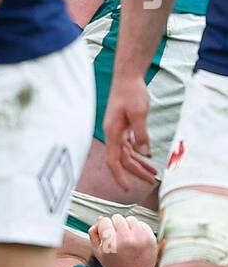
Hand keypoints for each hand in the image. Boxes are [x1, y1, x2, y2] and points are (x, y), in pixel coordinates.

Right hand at [89, 214, 157, 266]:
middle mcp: (127, 239)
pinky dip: (137, 229)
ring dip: (127, 226)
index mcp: (112, 244)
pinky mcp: (150, 238)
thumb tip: (100, 218)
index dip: (103, 228)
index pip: (104, 221)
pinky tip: (135, 239)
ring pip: (130, 219)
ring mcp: (140, 238)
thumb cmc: (115, 266)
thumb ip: (94, 234)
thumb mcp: (98, 253)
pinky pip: (141, 223)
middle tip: (116, 238)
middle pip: (117, 218)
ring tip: (126, 238)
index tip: (106, 236)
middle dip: (115, 226)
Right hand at [101, 75, 155, 191]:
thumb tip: (145, 153)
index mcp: (112, 133)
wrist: (127, 78)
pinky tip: (148, 158)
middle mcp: (113, 134)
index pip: (114, 161)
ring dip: (139, 164)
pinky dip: (139, 153)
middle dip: (136, 172)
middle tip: (151, 182)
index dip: (119, 176)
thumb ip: (141, 134)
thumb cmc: (131, 93)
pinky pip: (130, 145)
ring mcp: (117, 131)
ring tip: (153, 174)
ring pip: (127, 153)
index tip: (126, 189)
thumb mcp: (139, 113)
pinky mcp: (123, 127)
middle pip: (123, 159)